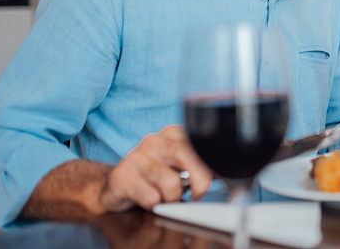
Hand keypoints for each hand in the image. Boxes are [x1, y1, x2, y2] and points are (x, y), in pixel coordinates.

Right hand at [98, 125, 212, 211]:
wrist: (116, 186)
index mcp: (172, 134)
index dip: (207, 168)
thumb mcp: (178, 167)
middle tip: (197, 196)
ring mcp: (136, 156)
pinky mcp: (122, 176)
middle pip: (185, 155)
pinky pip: (151, 197)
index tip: (208, 184)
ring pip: (170, 183)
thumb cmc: (154, 177)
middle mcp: (154, 141)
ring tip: (166, 198)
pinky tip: (149, 200)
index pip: (198, 145)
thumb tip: (223, 176)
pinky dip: (154, 205)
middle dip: (198, 180)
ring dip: (172, 198)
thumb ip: (198, 168)